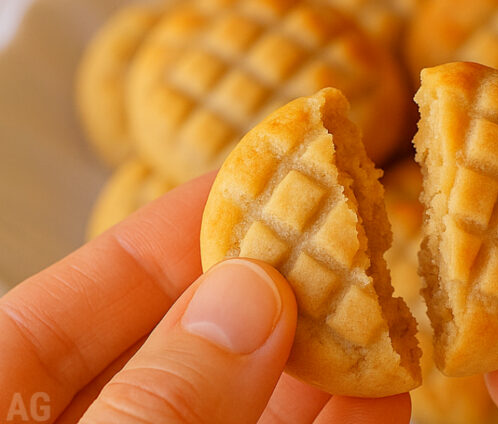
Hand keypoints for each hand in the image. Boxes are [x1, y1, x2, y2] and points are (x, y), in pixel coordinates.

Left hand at [0, 172, 410, 423]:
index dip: (176, 226)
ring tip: (385, 301)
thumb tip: (251, 296)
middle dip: (270, 290)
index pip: (87, 290)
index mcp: (4, 407)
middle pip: (182, 344)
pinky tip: (386, 392)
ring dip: (319, 360)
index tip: (259, 170)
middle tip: (349, 232)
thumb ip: (156, 405)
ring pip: (243, 409)